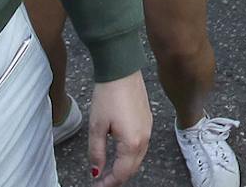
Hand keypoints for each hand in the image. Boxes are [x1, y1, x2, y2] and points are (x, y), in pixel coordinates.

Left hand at [87, 72, 151, 186]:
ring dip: (125, 167)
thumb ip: (97, 153)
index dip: (108, 183)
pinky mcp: (148, 120)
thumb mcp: (97, 126)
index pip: (121, 173)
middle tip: (102, 181)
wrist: (122, 70)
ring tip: (109, 170)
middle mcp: (144, 139)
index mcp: (132, 143)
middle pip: (132, 168)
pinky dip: (131, 155)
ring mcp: (148, 129)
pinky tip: (120, 153)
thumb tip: (96, 172)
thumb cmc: (108, 95)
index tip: (97, 186)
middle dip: (118, 178)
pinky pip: (141, 145)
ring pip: (138, 158)